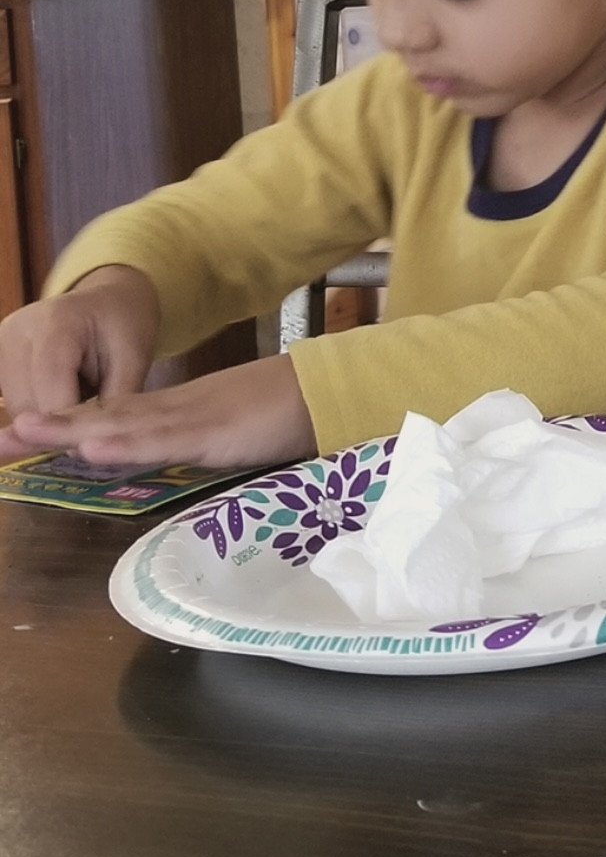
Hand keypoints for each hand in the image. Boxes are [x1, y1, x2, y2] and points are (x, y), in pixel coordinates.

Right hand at [0, 266, 158, 459]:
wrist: (106, 300)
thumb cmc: (123, 326)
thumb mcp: (133, 358)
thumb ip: (112, 401)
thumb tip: (85, 447)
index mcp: (56, 323)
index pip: (50, 388)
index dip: (70, 425)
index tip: (92, 446)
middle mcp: (17, 331)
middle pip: (27, 402)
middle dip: (58, 428)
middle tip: (89, 438)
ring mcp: (0, 343)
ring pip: (16, 407)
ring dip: (46, 422)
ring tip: (78, 411)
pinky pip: (11, 400)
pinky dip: (36, 412)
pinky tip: (60, 407)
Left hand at [2, 354, 317, 472]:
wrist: (323, 390)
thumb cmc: (281, 415)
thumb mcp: (225, 435)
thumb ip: (194, 447)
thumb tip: (166, 465)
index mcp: (173, 413)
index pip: (107, 419)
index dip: (62, 425)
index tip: (20, 433)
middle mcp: (170, 410)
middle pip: (99, 417)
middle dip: (47, 428)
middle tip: (1, 435)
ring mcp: (188, 418)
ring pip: (118, 425)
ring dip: (67, 429)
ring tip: (22, 429)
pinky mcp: (210, 431)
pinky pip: (160, 439)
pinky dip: (123, 443)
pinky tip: (90, 445)